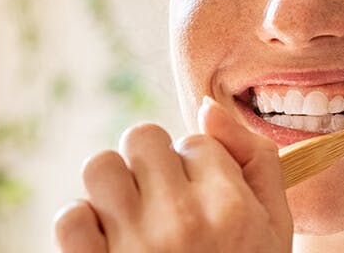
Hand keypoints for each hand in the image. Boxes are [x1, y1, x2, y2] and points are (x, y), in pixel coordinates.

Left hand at [54, 97, 293, 252]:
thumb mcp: (274, 231)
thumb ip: (256, 163)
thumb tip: (208, 105)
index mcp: (231, 209)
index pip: (197, 141)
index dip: (196, 168)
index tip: (201, 203)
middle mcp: (182, 221)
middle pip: (143, 138)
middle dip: (149, 166)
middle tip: (160, 203)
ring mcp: (134, 247)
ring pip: (99, 167)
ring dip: (110, 188)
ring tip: (128, 217)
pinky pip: (69, 217)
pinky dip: (81, 227)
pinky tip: (104, 244)